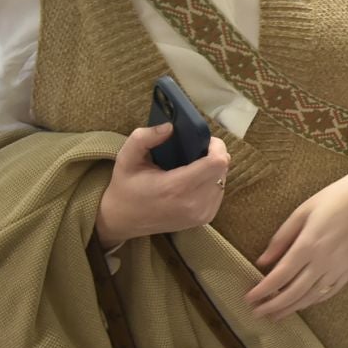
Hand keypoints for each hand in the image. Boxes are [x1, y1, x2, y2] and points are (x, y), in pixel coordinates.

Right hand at [94, 123, 230, 244]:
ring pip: (223, 179)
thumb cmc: (125, 187)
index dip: (215, 146)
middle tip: (195, 152)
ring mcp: (201, 214)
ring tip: (193, 166)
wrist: (123, 221)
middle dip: (214, 155)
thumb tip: (170, 126)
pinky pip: (219, 192)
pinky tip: (195, 180)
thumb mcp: (126, 158)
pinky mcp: (205, 219)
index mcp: (176, 188)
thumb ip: (144, 138)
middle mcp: (193, 203)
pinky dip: (211, 182)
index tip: (203, 141)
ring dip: (213, 169)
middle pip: (223, 169)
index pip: (217, 162)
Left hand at [246, 161, 347, 320]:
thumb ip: (282, 238)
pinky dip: (314, 301)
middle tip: (256, 313)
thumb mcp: (303, 211)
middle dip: (272, 306)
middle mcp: (324, 260)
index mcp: (309, 244)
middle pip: (294, 292)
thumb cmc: (335, 198)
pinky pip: (329, 291)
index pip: (280, 275)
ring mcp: (340, 267)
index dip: (263, 290)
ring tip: (275, 315)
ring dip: (291, 308)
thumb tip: (263, 261)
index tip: (249, 298)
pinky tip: (302, 304)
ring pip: (312, 297)